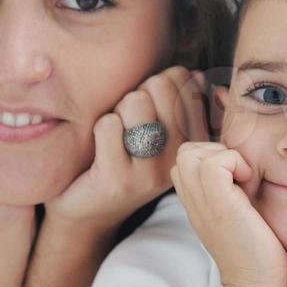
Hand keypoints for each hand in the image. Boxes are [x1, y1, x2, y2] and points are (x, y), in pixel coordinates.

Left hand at [45, 66, 210, 233]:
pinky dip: (99, 128)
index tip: (150, 108)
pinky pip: (108, 125)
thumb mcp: (159, 133)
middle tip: (129, 122)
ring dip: (118, 110)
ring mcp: (151, 172)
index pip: (185, 83)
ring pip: (135, 102)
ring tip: (116, 135)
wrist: (91, 212)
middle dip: (137, 93)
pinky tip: (102, 148)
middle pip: (159, 87)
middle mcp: (180, 158)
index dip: (159, 82)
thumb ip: (178, 104)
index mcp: (196, 142)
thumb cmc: (124, 161)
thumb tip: (194, 74)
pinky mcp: (118, 180)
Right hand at [170, 141, 286, 286]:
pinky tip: (249, 186)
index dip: (213, 157)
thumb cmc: (261, 255)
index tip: (238, 179)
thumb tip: (247, 171)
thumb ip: (233, 194)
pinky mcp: (219, 205)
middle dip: (217, 153)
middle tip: (241, 178)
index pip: (186, 160)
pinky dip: (235, 163)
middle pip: (185, 152)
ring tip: (244, 181)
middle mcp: (193, 202)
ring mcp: (202, 203)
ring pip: (192, 152)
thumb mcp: (239, 217)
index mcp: (196, 203)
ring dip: (225, 157)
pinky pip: (214, 163)